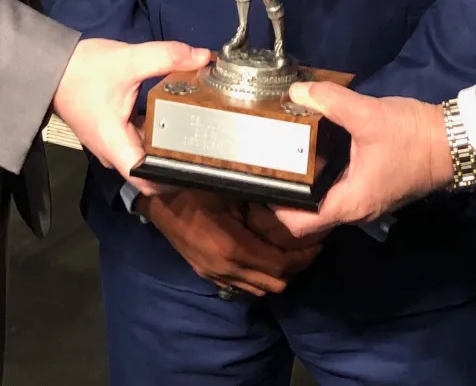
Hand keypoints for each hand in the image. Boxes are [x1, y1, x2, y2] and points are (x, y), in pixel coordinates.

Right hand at [51, 38, 209, 189]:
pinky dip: (155, 131)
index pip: (148, 180)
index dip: (175, 177)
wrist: (52, 66)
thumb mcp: (128, 59)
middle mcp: (113, 153)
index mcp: (115, 146)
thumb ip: (166, 56)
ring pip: (145, 154)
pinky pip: (138, 141)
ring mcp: (111, 145)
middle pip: (150, 170)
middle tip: (206, 139)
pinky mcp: (112, 133)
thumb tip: (204, 56)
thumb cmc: (83, 70)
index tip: (201, 161)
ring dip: (167, 144)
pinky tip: (174, 115)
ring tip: (197, 127)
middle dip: (178, 158)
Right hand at [143, 189, 321, 296]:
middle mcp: (226, 268)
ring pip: (259, 289)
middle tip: (308, 247)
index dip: (304, 256)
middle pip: (275, 283)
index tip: (318, 242)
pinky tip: (263, 256)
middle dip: (297, 267)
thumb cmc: (195, 186)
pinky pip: (240, 286)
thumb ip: (260, 202)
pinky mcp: (206, 273)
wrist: (157, 198)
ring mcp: (214, 274)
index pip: (281, 265)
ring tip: (289, 252)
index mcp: (234, 248)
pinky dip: (258, 277)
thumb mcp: (231, 188)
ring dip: (278, 275)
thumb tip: (293, 201)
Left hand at [270, 82, 451, 238]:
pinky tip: (316, 145)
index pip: (300, 224)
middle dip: (287, 190)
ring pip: (326, 197)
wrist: (453, 139)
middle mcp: (356, 208)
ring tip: (285, 149)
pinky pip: (340, 185)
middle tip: (266, 159)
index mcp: (349, 203)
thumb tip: (296, 91)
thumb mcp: (367, 115)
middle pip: (310, 211)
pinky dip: (325, 172)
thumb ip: (330, 101)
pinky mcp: (376, 184)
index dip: (275, 207)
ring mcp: (368, 198)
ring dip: (307, 179)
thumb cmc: (411, 136)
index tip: (258, 181)